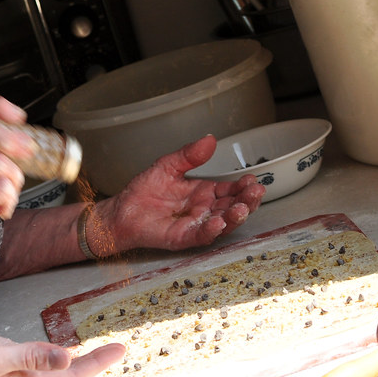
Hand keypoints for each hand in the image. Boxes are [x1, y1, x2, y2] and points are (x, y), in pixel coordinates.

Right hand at [0, 96, 33, 251]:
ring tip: (7, 192)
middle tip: (28, 150)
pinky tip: (1, 207)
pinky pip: (2, 188)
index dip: (1, 109)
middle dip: (12, 138)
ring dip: (14, 179)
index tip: (19, 117)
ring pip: (0, 163)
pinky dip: (10, 199)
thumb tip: (15, 134)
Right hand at [0, 340, 125, 376]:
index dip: (98, 361)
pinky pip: (36, 373)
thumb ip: (29, 357)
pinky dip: (51, 363)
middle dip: (92, 366)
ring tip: (93, 355)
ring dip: (74, 367)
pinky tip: (51, 358)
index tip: (120, 348)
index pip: (72, 375)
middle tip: (114, 350)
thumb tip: (66, 357)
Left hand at [96, 135, 265, 252]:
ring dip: (235, 217)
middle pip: (233, 207)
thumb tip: (209, 139)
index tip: (252, 179)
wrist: (122, 210)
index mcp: (204, 192)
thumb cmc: (144, 191)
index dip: (243, 186)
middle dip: (247, 201)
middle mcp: (204, 209)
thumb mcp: (168, 166)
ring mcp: (196, 225)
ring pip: (223, 223)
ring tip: (242, 208)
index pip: (230, 189)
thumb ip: (189, 155)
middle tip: (255, 193)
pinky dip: (211, 230)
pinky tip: (218, 222)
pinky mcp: (182, 237)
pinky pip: (200, 235)